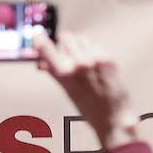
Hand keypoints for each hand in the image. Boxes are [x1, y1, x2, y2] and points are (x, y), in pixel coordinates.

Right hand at [34, 33, 138, 149]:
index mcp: (64, 73)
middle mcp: (79, 63)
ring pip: (81, 39)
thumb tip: (41, 63)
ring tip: (83, 61)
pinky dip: (93, 52)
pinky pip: (95, 46)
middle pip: (65, 37)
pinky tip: (95, 65)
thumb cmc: (89, 108)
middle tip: (66, 54)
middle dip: (63, 44)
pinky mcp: (108, 59)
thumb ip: (53, 73)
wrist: (113, 117)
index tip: (38, 36)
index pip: (45, 47)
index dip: (39, 39)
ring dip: (79, 46)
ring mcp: (95, 60)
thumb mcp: (67, 91)